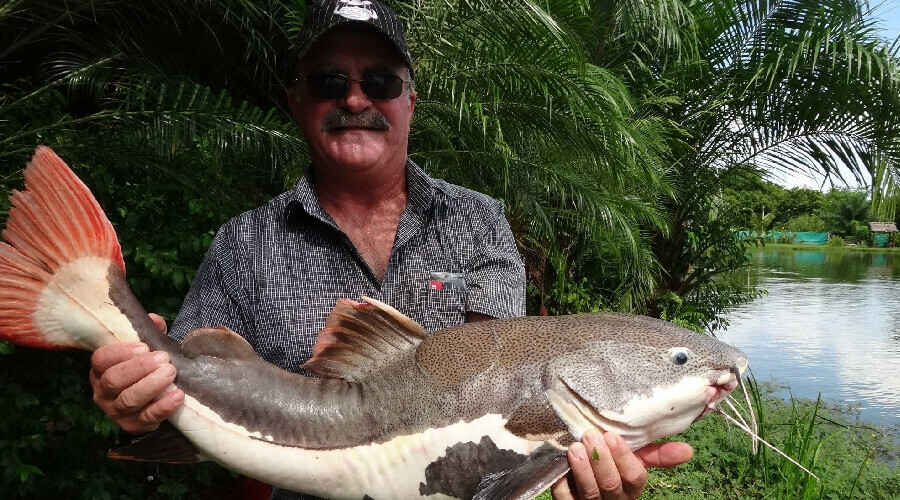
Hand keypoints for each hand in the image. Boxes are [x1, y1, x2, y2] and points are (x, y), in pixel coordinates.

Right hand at [89, 313, 183, 433]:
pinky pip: (147, 418)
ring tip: (170, 373)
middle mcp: (103, 392)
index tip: (143, 347)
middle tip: (163, 359)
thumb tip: (155, 320)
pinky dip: (163, 406)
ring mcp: (116, 411)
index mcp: (100, 370)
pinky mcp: (134, 426)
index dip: (120, 352)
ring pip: (129, 400)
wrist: (152, 399)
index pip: (101, 360)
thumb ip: (148, 332)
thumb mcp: (145, 349)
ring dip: (151, 386)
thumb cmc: (145, 368)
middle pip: (114, 380)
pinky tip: (178, 395)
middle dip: (139, 368)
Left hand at [551, 429, 693, 499]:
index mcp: (632, 488)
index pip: (635, 478)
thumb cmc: (613, 465)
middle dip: (601, 460)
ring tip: (575, 447)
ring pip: (590, 493)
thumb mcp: (634, 459)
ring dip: (583, 469)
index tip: (611, 436)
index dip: (624, 459)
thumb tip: (689, 450)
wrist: (587, 482)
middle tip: (590, 436)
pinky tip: (561, 465)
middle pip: (611, 485)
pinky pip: (566, 498)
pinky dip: (563, 482)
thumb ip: (656, 454)